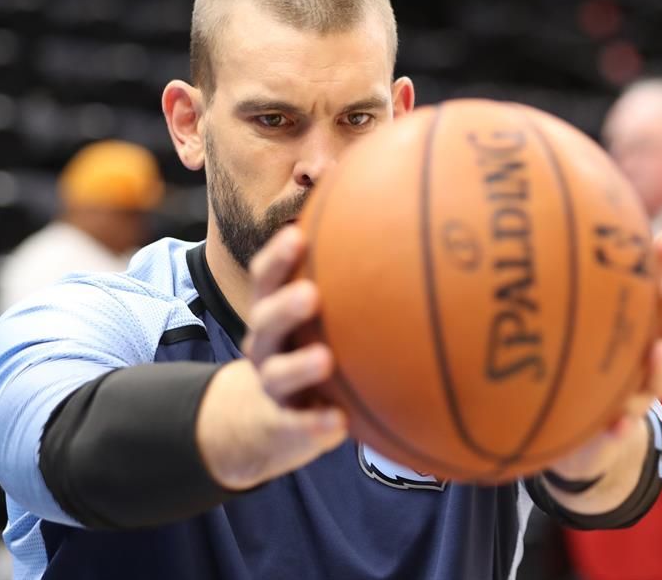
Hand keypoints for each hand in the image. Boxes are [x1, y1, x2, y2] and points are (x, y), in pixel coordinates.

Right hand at [195, 226, 346, 490]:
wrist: (269, 422)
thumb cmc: (304, 353)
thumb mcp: (312, 322)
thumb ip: (343, 289)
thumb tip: (397, 238)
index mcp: (271, 313)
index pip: (265, 279)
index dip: (277, 258)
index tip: (297, 236)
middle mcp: (266, 346)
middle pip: (264, 321)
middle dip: (284, 306)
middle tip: (310, 294)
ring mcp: (271, 386)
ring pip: (277, 374)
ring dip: (299, 366)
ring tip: (325, 359)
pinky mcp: (283, 424)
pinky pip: (297, 425)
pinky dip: (315, 424)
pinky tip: (339, 422)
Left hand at [546, 230, 661, 486]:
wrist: (571, 430)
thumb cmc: (563, 365)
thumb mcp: (556, 330)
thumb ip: (546, 296)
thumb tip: (507, 245)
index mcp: (632, 328)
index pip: (656, 290)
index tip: (660, 238)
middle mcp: (643, 358)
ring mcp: (636, 395)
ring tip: (654, 352)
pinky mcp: (617, 431)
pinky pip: (624, 433)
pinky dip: (622, 430)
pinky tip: (615, 426)